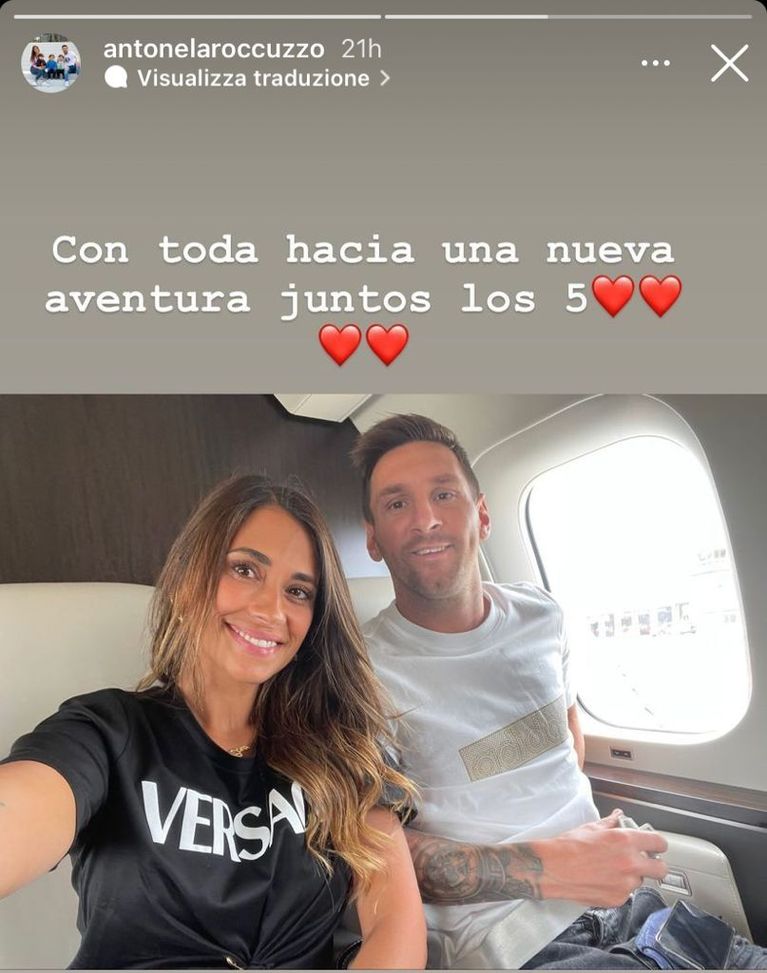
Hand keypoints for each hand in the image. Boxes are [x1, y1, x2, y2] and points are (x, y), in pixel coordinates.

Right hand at [537, 808, 667, 906]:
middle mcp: (630, 863)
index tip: (654, 846)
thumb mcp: (592, 828)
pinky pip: (626, 893)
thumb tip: (618, 816)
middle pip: (661, 869)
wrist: (553, 868)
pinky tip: (603, 880)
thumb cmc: (569, 847)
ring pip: (640, 881)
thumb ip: (611, 823)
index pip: (659, 842)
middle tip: (643, 862)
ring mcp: (625, 884)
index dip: (657, 844)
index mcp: (626, 841)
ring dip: (632, 876)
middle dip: (654, 865)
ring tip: (612, 870)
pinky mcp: (617, 899)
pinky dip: (618, 887)